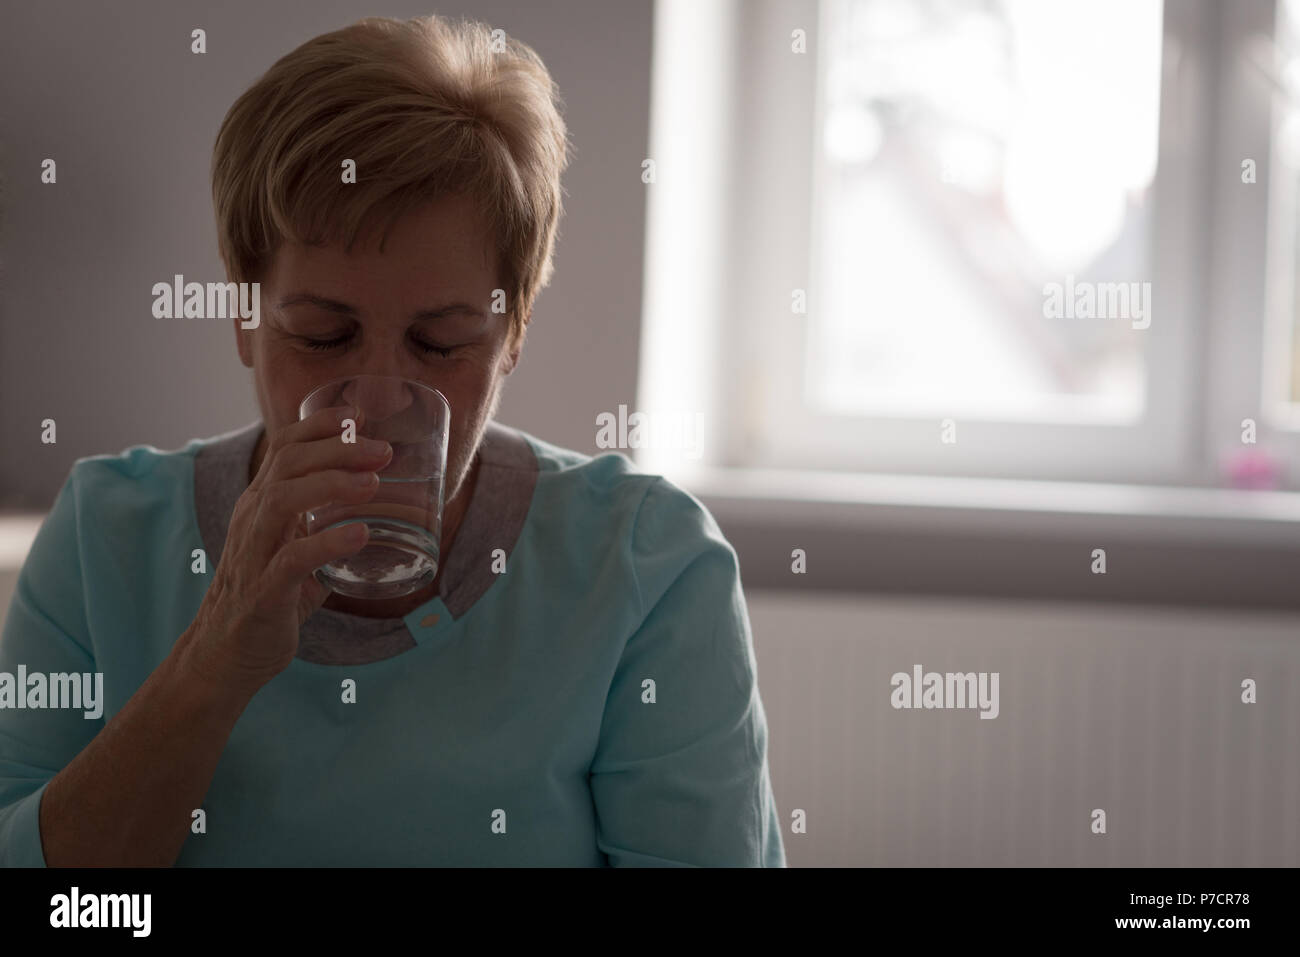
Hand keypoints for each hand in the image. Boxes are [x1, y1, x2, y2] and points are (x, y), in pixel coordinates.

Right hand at [178, 404, 393, 693]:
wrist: (225, 654)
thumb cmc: (266, 597)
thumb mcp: (294, 549)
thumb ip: (324, 528)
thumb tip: (378, 517)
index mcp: (261, 504)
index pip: (285, 446)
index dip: (320, 425)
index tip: (358, 415)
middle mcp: (254, 518)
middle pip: (288, 462)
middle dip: (339, 449)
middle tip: (384, 450)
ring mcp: (255, 552)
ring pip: (284, 499)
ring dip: (332, 484)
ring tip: (374, 483)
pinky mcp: (264, 590)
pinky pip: (293, 558)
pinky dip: (328, 543)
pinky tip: (360, 536)